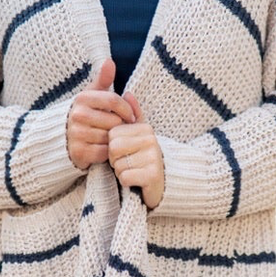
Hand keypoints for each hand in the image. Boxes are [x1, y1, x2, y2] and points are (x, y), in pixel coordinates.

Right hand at [67, 58, 134, 170]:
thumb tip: (109, 61)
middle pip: (115, 121)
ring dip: (115, 140)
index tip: (132, 116)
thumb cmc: (85, 114)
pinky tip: (104, 148)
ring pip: (110, 137)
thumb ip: (103, 79)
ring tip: (110, 138)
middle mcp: (77, 115)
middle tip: (119, 129)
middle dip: (121, 126)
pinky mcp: (78, 152)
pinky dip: (108, 152)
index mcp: (82, 99)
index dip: (127, 109)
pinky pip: (105, 152)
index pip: (113, 100)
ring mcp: (77, 134)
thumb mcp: (92, 94)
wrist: (63, 139)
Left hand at [108, 93, 164, 209]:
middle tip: (129, 163)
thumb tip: (127, 93)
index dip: (113, 147)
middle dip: (115, 160)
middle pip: (114, 148)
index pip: (112, 134)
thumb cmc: (145, 158)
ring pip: (118, 164)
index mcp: (145, 128)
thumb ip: (133, 115)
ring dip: (121, 172)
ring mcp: (153, 157)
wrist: (163, 183)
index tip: (126, 152)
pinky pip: (125, 177)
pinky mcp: (152, 175)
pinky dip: (126, 182)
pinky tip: (136, 181)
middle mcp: (151, 140)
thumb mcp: (139, 135)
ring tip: (134, 171)